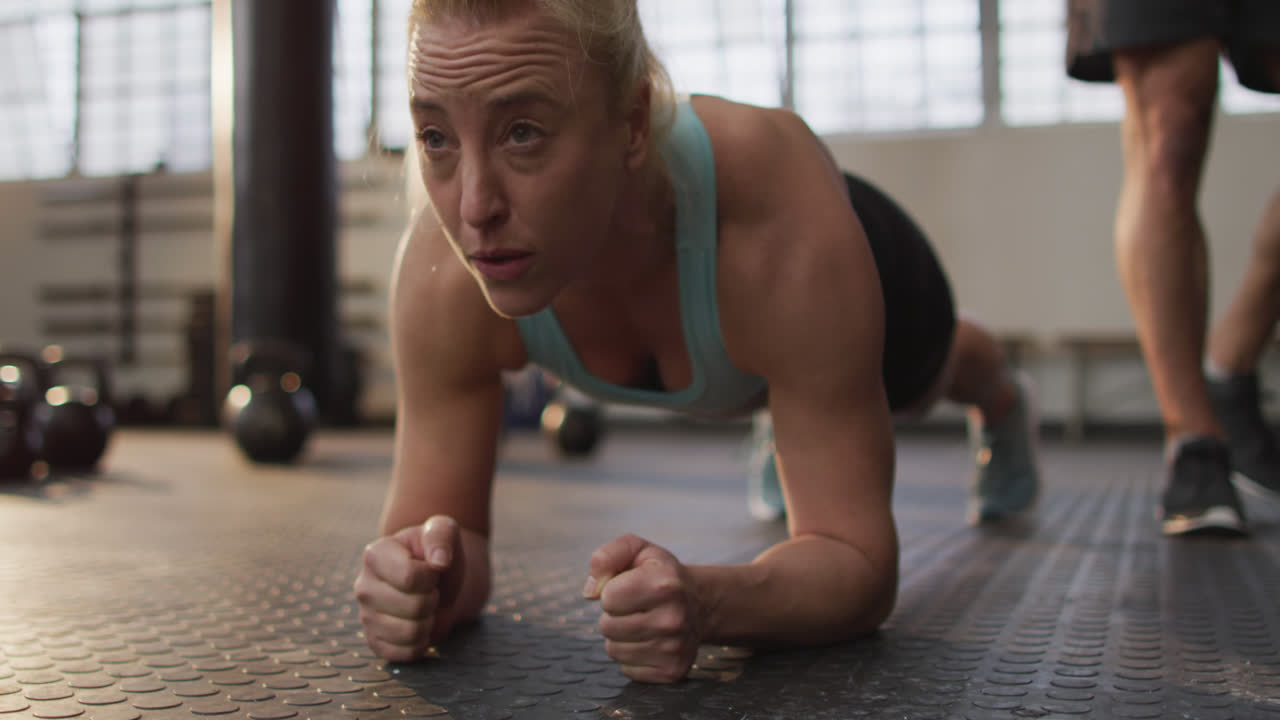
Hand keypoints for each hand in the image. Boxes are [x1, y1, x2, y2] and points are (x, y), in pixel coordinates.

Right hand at [354, 515, 462, 661]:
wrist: (436, 580)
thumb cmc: (436, 553)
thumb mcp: (443, 531)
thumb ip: (441, 535)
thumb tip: (440, 561)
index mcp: (374, 555)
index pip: (410, 577)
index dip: (432, 575)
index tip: (431, 569)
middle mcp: (363, 587)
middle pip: (414, 607)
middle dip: (433, 599)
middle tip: (430, 590)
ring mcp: (366, 617)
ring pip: (410, 633)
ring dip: (429, 621)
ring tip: (425, 607)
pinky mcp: (374, 642)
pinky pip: (404, 654)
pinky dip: (421, 643)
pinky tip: (419, 626)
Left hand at [583, 534, 701, 682]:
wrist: (699, 603)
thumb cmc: (660, 575)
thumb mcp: (637, 550)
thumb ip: (606, 556)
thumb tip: (590, 592)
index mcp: (665, 585)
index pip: (608, 598)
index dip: (611, 591)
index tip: (629, 587)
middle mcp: (673, 619)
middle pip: (607, 627)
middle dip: (614, 615)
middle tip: (636, 607)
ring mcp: (674, 649)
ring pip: (614, 650)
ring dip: (621, 637)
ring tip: (642, 622)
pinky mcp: (672, 672)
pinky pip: (627, 669)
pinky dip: (632, 656)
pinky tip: (649, 641)